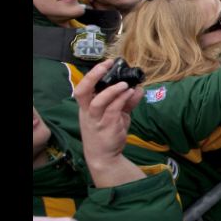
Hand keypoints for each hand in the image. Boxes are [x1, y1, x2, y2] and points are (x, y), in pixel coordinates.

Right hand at [74, 59, 143, 177]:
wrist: (104, 157)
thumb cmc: (108, 132)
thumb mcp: (118, 115)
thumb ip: (127, 102)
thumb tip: (138, 88)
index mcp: (86, 107)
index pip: (82, 87)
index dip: (92, 74)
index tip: (106, 63)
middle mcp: (87, 112)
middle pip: (82, 91)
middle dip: (93, 76)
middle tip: (107, 66)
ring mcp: (96, 121)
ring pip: (98, 102)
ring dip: (112, 91)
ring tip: (125, 84)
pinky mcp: (106, 128)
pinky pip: (113, 111)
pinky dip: (122, 101)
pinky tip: (131, 94)